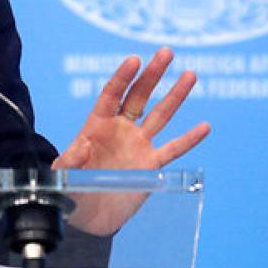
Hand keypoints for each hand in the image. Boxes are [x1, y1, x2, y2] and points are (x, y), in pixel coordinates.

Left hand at [53, 48, 209, 235]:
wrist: (87, 216)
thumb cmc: (69, 189)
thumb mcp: (62, 175)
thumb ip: (69, 160)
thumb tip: (81, 146)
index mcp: (96, 125)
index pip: (112, 94)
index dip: (122, 77)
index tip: (135, 59)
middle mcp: (120, 130)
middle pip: (139, 96)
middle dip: (152, 74)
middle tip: (166, 51)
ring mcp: (137, 145)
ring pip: (160, 115)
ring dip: (175, 96)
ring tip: (190, 74)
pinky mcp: (151, 166)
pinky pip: (173, 149)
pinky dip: (189, 139)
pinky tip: (204, 126)